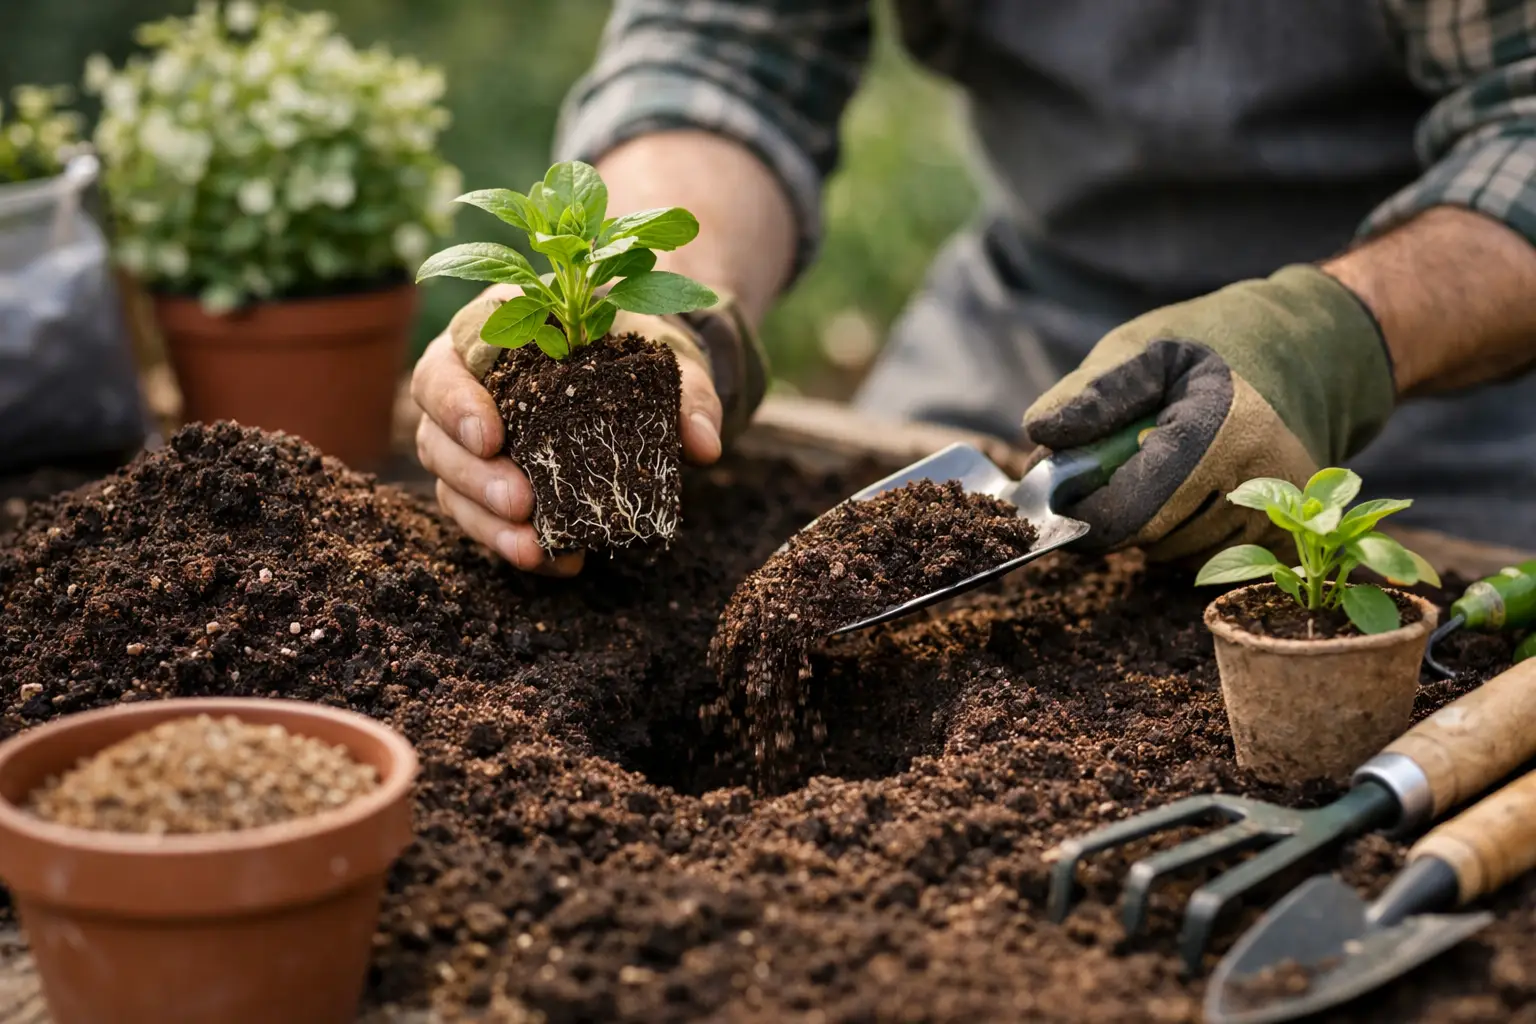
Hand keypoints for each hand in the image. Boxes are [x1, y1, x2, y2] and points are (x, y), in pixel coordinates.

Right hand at [410, 283, 724, 574]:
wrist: (641, 374)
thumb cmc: (639, 348)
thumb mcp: (668, 358)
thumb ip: (689, 394)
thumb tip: (704, 447)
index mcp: (493, 331)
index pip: (449, 364)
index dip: (458, 403)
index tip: (492, 438)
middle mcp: (466, 383)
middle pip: (437, 432)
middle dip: (474, 475)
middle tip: (521, 504)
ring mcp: (468, 437)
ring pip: (450, 482)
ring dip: (485, 521)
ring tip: (532, 548)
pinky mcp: (485, 481)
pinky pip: (481, 517)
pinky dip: (513, 543)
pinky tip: (557, 562)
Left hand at [1023, 264, 1397, 562]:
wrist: (1312, 350)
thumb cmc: (1217, 341)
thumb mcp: (1148, 346)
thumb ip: (1092, 393)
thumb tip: (1040, 437)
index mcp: (1219, 431)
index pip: (1131, 512)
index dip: (1085, 515)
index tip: (1062, 497)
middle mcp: (1260, 480)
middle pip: (1152, 539)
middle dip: (1116, 517)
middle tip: (1105, 477)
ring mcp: (1283, 513)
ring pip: (1180, 556)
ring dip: (1150, 529)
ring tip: (1152, 475)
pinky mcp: (1291, 533)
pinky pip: (1212, 561)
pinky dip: (1184, 537)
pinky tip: (1187, 494)